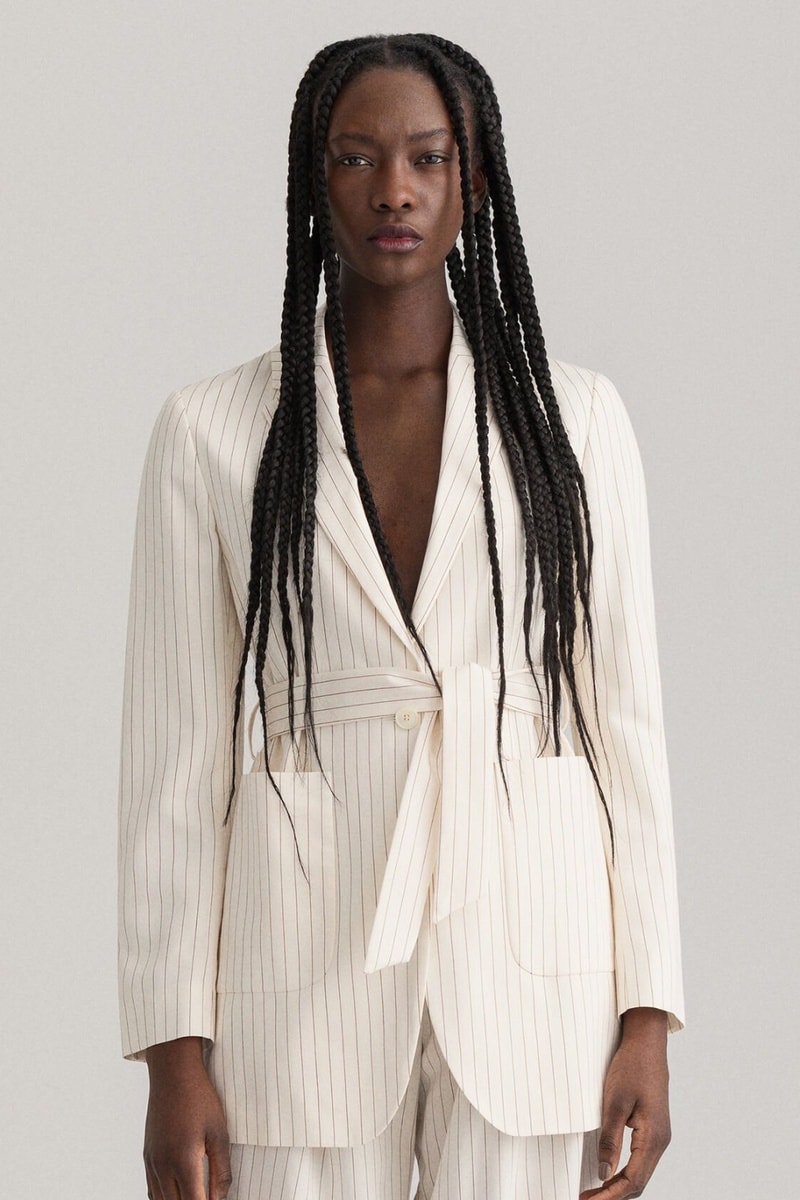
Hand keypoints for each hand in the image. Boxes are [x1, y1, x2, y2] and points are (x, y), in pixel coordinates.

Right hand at [143, 1037, 231, 1199]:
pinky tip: (177, 1195)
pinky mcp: (147, 1156)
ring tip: (195, 1195)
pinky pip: (152, 1189)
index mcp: (183, 1162)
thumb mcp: (219, 1133)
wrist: (173, 1073)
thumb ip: (221, 1171)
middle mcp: (163, 1166)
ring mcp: (152, 1162)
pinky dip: (164, 1198)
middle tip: (207, 1198)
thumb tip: (221, 1199)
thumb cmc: (199, 1098)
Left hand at [579, 1008, 670, 1199]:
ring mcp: (659, 1136)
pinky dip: (624, 1172)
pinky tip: (608, 1173)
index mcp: (654, 1138)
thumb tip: (603, 1173)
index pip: (632, 1181)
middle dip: (613, 1196)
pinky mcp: (653, 1129)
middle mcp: (660, 1141)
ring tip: (593, 1192)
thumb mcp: (614, 1102)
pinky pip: (640, 1160)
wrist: (647, 1043)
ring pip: (640, 1173)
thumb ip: (609, 1140)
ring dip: (618, 1186)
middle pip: (638, 1183)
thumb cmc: (632, 1067)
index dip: (610, 1196)